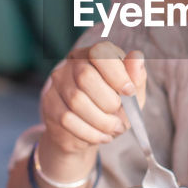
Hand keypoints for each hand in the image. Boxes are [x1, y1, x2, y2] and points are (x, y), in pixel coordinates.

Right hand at [41, 41, 146, 157]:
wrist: (89, 132)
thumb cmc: (113, 106)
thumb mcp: (132, 94)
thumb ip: (136, 77)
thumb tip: (137, 56)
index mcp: (95, 53)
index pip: (100, 51)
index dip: (117, 73)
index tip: (129, 91)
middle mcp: (73, 63)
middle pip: (85, 76)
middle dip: (109, 102)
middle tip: (121, 117)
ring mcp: (58, 82)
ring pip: (76, 101)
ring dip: (102, 122)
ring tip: (114, 129)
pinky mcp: (50, 103)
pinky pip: (67, 119)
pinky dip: (90, 133)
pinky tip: (102, 136)